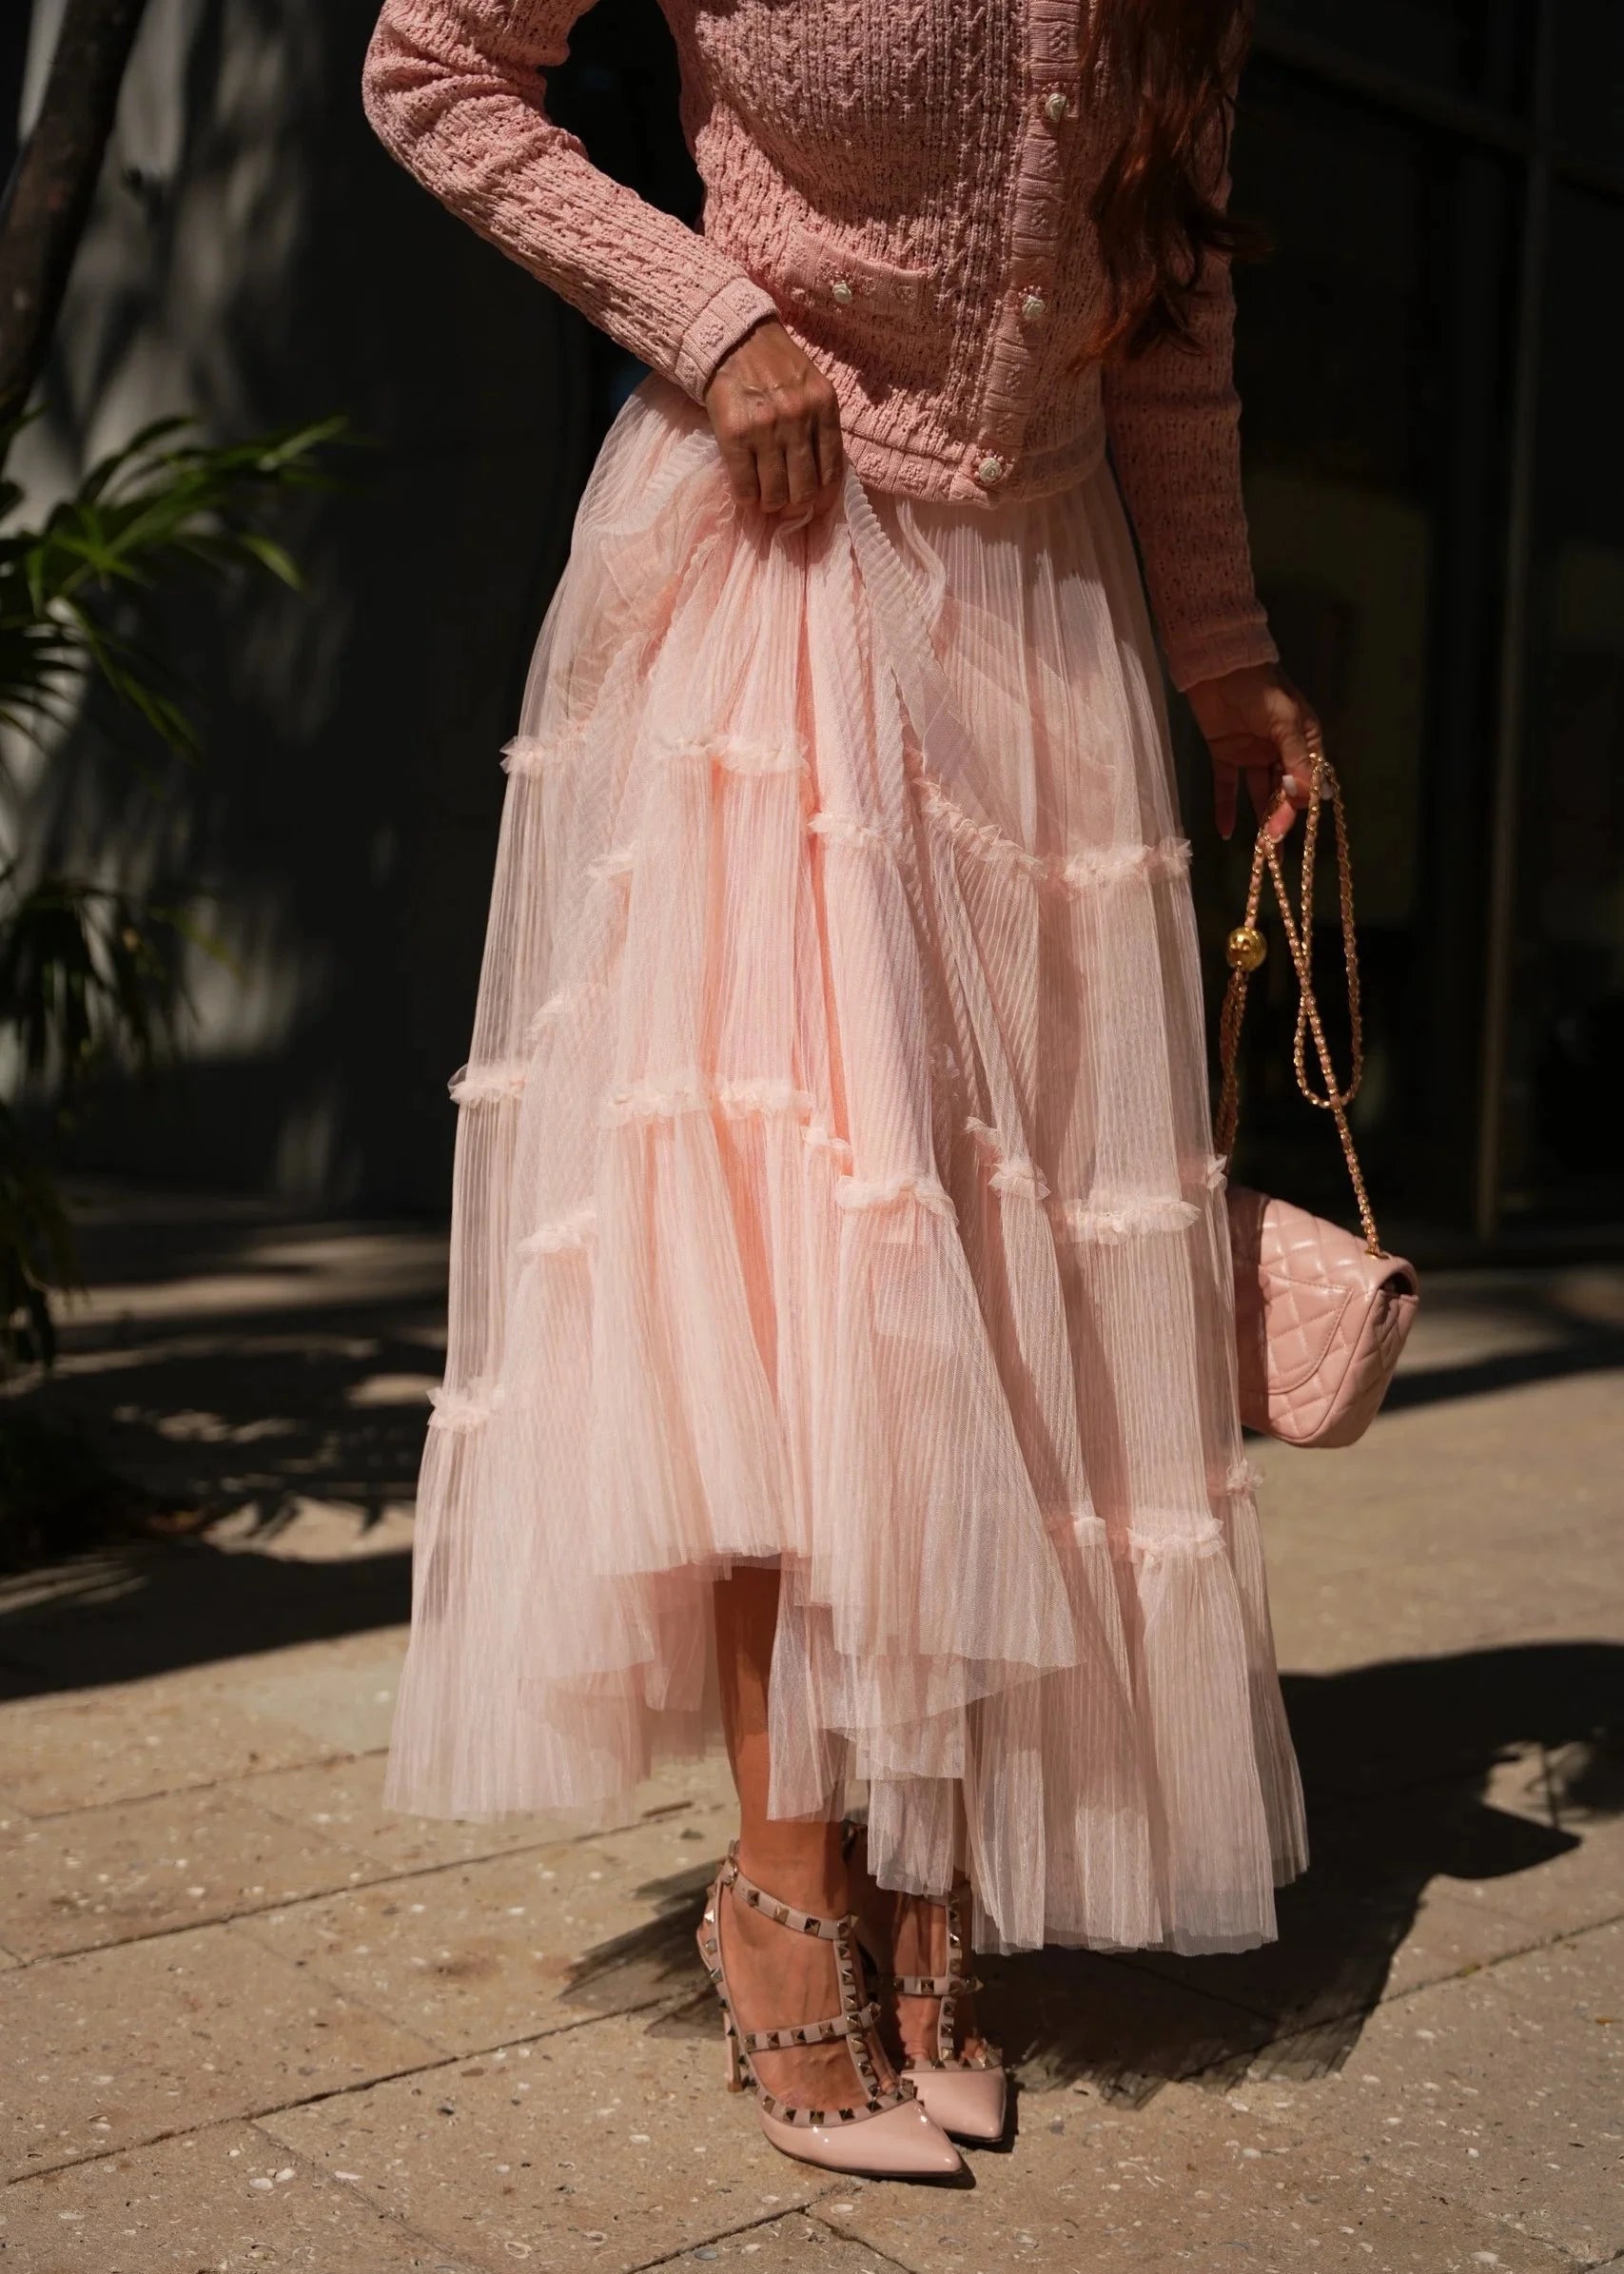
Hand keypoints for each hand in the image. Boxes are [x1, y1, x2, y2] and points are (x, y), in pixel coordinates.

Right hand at [704, 319, 843, 517]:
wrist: (735, 339)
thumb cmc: (776, 366)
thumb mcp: (812, 387)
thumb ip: (821, 426)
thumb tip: (822, 479)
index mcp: (823, 407)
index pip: (832, 471)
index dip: (824, 499)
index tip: (815, 507)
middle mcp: (797, 420)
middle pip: (804, 490)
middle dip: (795, 505)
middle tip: (786, 505)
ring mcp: (765, 429)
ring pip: (775, 494)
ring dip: (770, 504)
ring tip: (765, 500)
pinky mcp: (734, 435)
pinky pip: (744, 485)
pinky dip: (747, 499)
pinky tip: (747, 495)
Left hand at [1185, 663, 1321, 842]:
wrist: (1219, 665)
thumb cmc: (1260, 687)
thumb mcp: (1284, 719)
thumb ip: (1294, 756)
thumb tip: (1308, 795)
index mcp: (1303, 741)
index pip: (1306, 780)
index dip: (1298, 804)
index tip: (1286, 823)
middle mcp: (1281, 751)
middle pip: (1284, 791)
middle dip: (1279, 818)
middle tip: (1271, 846)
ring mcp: (1253, 754)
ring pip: (1259, 793)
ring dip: (1259, 818)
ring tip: (1259, 851)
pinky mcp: (1225, 754)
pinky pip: (1227, 786)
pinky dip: (1226, 807)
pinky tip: (1225, 830)